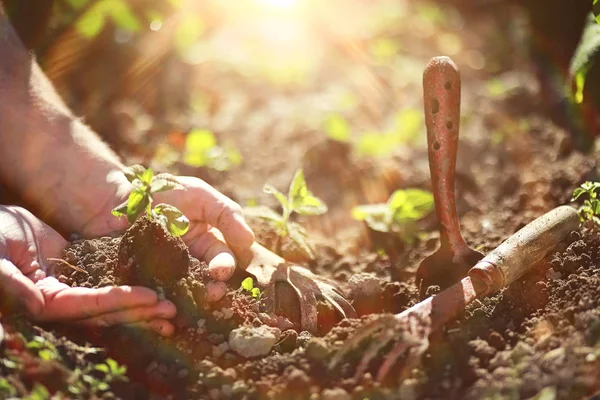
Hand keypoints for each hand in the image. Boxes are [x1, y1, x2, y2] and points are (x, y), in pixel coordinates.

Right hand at [0, 206, 175, 335]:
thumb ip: (13, 284)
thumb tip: (37, 306)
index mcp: (47, 301)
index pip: (90, 305)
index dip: (121, 301)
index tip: (151, 298)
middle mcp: (65, 300)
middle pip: (108, 310)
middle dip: (141, 312)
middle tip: (172, 311)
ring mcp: (75, 285)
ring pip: (114, 299)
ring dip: (142, 305)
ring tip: (172, 308)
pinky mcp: (82, 268)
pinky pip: (112, 277)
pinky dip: (133, 282)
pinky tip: (157, 281)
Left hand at [82, 174, 254, 298]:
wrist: (114, 198)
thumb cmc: (161, 192)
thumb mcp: (200, 196)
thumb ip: (227, 214)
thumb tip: (250, 241)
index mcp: (207, 244)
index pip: (223, 259)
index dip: (226, 267)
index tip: (222, 271)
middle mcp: (191, 264)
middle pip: (207, 283)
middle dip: (214, 290)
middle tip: (213, 294)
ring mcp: (166, 276)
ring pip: (185, 294)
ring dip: (192, 302)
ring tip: (193, 307)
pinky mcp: (142, 284)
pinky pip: (154, 297)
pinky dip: (159, 305)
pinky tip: (163, 311)